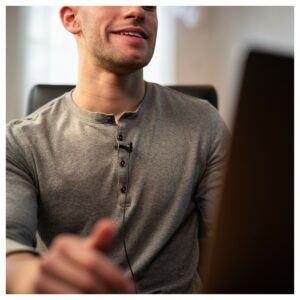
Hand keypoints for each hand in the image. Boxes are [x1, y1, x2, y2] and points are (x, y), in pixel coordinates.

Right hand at [7, 219, 134, 293]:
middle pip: (87, 282)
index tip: (130, 290)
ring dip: (97, 299)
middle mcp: (49, 260)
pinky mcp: (34, 296)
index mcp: (64, 244)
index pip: (94, 262)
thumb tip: (109, 224)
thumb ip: (100, 240)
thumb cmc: (71, 262)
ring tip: (109, 299)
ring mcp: (39, 281)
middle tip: (122, 298)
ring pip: (76, 295)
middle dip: (108, 293)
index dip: (114, 277)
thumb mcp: (86, 250)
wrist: (35, 276)